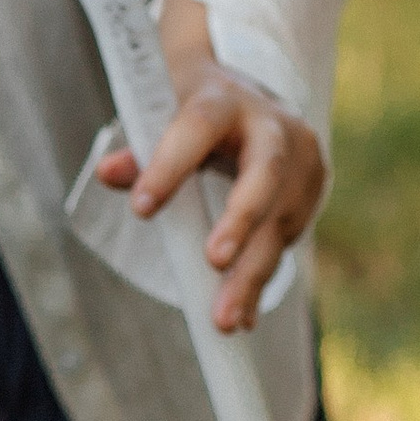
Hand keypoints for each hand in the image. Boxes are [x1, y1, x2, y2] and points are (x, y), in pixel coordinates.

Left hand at [94, 0, 324, 331]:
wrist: (248, 100)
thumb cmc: (194, 115)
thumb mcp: (164, 119)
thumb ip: (137, 150)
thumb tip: (107, 174)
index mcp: (225, 102)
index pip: (198, 128)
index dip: (170, 166)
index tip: (142, 208)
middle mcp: (273, 127)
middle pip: (264, 174)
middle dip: (240, 220)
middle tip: (214, 262)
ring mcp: (301, 161)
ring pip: (281, 221)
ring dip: (252, 273)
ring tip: (225, 320)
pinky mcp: (312, 192)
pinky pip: (286, 242)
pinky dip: (261, 280)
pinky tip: (243, 316)